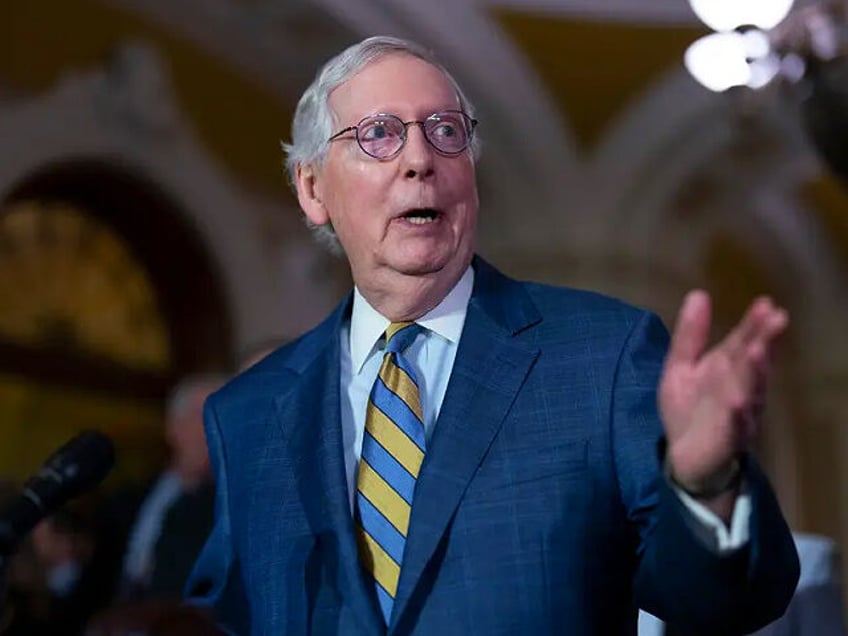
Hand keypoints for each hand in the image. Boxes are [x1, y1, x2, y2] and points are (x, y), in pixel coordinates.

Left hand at [659, 290, 787, 495]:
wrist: (685, 458)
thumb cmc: (689, 409)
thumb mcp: (681, 366)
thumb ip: (690, 335)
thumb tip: (698, 294)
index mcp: (728, 368)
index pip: (744, 342)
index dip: (754, 324)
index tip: (765, 303)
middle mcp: (740, 388)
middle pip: (753, 362)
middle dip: (764, 341)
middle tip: (777, 318)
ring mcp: (737, 414)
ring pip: (748, 391)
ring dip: (755, 372)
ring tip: (759, 350)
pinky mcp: (726, 438)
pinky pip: (734, 425)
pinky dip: (737, 413)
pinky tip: (739, 401)